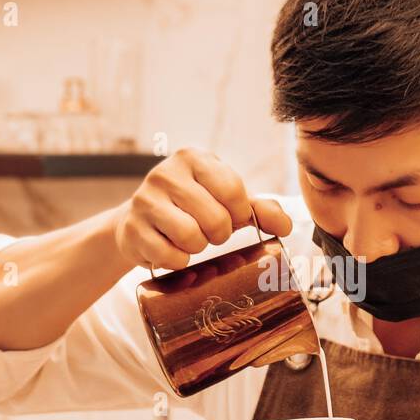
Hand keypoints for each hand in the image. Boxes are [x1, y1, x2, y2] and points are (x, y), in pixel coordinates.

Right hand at [114, 147, 292, 270]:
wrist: (139, 222)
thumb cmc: (190, 208)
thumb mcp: (224, 200)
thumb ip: (259, 209)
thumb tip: (287, 227)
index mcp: (193, 158)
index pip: (234, 190)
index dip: (238, 214)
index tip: (230, 217)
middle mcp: (165, 174)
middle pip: (215, 219)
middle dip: (218, 234)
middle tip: (208, 232)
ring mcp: (144, 201)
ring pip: (192, 238)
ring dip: (198, 248)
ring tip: (189, 238)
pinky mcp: (132, 230)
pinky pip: (170, 256)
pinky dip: (178, 261)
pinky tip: (171, 249)